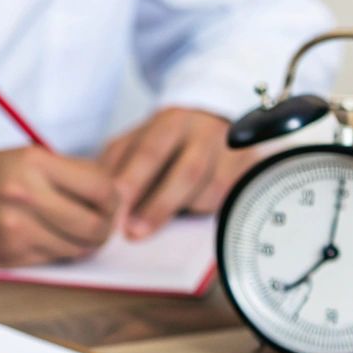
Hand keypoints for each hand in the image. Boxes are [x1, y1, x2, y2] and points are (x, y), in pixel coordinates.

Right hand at [0, 147, 120, 267]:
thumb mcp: (26, 156)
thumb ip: (70, 174)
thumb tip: (115, 195)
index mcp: (33, 163)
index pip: (101, 188)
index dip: (115, 198)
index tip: (111, 200)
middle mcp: (24, 196)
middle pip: (95, 225)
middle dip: (107, 227)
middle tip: (104, 222)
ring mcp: (16, 230)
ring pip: (78, 249)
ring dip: (85, 243)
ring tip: (76, 230)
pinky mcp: (9, 257)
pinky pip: (53, 260)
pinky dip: (58, 251)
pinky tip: (48, 237)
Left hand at [100, 107, 258, 240]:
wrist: (213, 119)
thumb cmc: (165, 140)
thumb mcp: (134, 141)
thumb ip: (116, 165)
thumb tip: (101, 201)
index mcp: (172, 122)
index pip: (152, 151)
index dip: (134, 179)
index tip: (116, 206)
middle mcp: (205, 134)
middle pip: (187, 173)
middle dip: (159, 206)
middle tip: (133, 233)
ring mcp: (232, 152)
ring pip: (213, 190)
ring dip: (186, 213)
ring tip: (163, 228)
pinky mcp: (251, 170)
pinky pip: (232, 198)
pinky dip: (211, 213)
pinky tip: (194, 218)